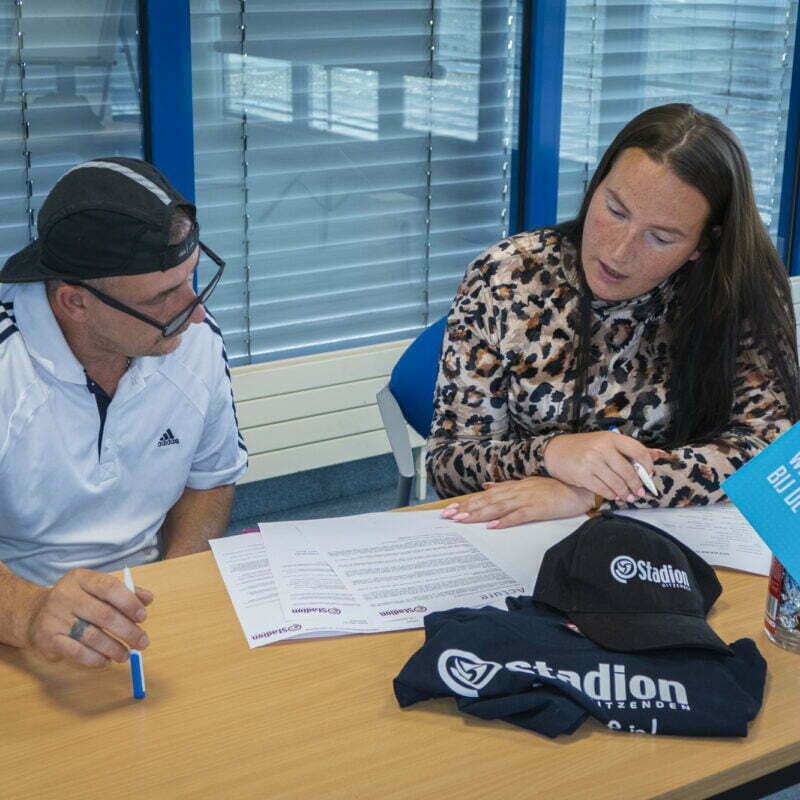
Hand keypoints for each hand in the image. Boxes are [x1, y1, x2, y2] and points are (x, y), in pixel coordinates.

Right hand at [23, 568, 152, 668]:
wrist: (35, 614)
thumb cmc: (77, 601)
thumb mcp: (97, 589)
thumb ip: (124, 592)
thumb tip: (148, 599)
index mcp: (81, 579)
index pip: (109, 587)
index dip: (129, 603)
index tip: (143, 617)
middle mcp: (66, 595)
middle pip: (104, 615)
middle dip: (128, 631)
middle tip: (142, 642)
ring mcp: (55, 618)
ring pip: (92, 636)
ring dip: (114, 648)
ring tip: (126, 655)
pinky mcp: (48, 639)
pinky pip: (76, 652)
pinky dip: (95, 659)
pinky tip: (106, 661)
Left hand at [439, 477, 594, 528]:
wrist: (578, 489)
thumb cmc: (554, 488)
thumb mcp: (527, 484)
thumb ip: (506, 487)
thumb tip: (486, 487)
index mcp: (514, 486)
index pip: (486, 496)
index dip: (468, 502)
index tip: (452, 509)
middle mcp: (517, 491)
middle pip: (487, 501)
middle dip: (466, 508)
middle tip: (448, 516)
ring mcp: (527, 499)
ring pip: (498, 507)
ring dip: (479, 514)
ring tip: (462, 520)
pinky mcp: (538, 509)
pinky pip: (518, 515)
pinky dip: (505, 521)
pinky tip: (492, 526)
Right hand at [543, 431, 665, 500]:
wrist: (555, 451)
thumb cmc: (583, 446)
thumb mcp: (605, 441)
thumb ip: (629, 449)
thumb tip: (657, 455)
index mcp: (611, 437)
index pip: (638, 451)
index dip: (647, 466)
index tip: (648, 475)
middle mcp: (602, 448)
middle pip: (628, 471)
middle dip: (637, 485)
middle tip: (640, 492)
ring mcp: (591, 462)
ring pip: (617, 482)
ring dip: (625, 493)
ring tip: (629, 497)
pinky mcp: (582, 475)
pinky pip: (603, 489)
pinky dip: (612, 495)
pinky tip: (615, 496)